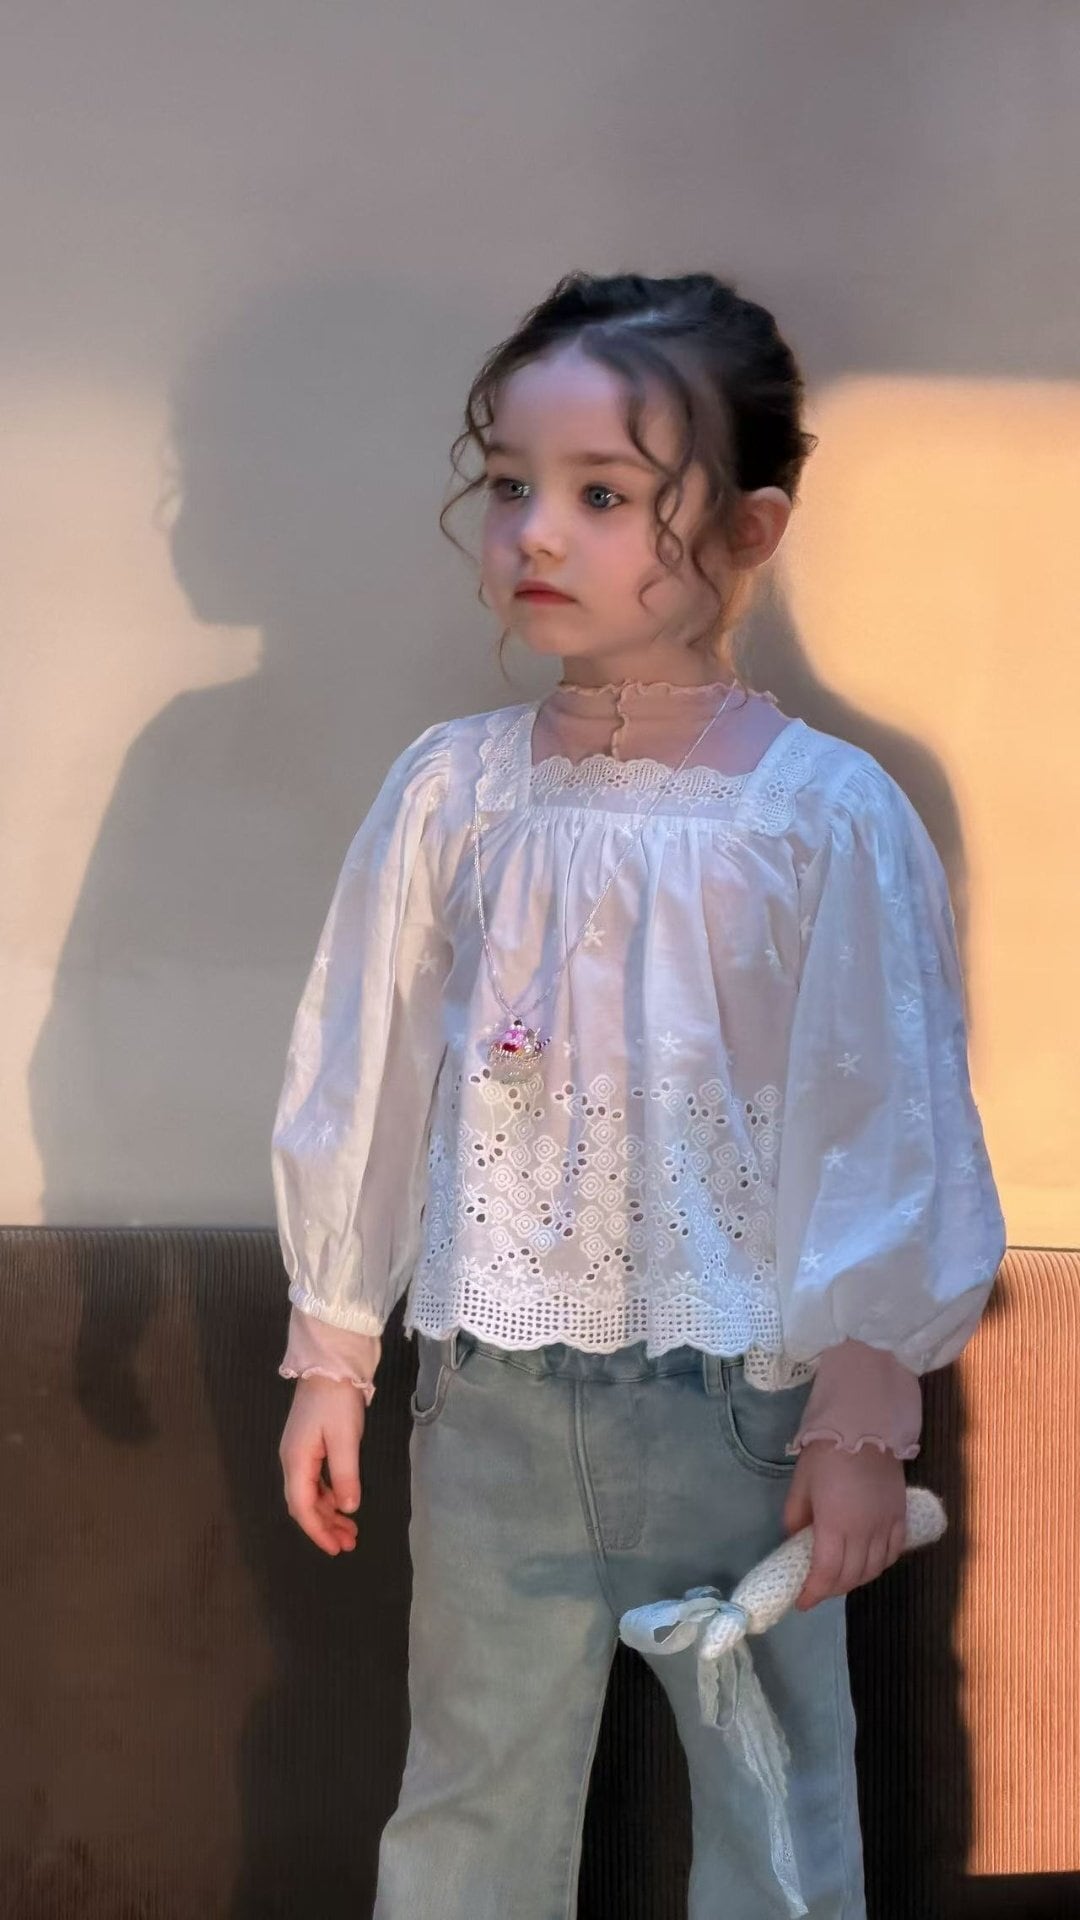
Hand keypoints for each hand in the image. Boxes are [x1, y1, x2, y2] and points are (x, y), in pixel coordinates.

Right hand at [279, 1377, 366, 1556]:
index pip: (302, 1507)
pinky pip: (315, 1481)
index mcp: (296, 1461)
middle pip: (304, 1504)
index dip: (318, 1531)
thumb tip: (348, 1509)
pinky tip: (343, 1502)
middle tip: (349, 1544)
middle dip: (324, 1527)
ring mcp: (298, 1452)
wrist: (330, 1363)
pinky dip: (329, 1496)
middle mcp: (292, 1461)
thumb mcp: (345, 1438)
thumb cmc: (337, 1400)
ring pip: (310, 1494)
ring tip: (350, 1530)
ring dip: (328, 1513)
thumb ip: (345, 1476)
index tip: (336, 1549)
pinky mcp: (308, 1445)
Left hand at [783, 1440, 907, 1610]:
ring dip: (855, 1580)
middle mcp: (864, 1533)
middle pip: (851, 1576)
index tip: (802, 1603)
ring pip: (874, 1569)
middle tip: (817, 1589)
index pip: (826, 1573)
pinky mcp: (901, 1518)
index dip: (813, 1593)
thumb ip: (795, 1517)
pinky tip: (868, 1563)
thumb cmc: (826, 1454)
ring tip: (840, 1579)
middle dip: (831, 1589)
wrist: (865, 1426)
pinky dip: (879, 1565)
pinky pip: (893, 1553)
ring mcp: (886, 1526)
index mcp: (835, 1526)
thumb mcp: (801, 1485)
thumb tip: (795, 1541)